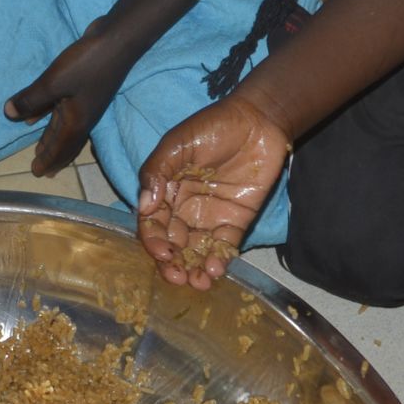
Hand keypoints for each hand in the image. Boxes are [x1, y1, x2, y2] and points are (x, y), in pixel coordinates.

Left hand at [2, 20, 147, 177]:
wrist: (117, 41)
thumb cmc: (87, 64)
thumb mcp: (53, 83)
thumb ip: (31, 99)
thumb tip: (8, 114)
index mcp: (76, 122)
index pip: (59, 148)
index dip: (47, 160)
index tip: (37, 173)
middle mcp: (81, 117)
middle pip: (64, 143)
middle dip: (52, 155)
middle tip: (41, 169)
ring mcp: (84, 104)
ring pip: (65, 128)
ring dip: (52, 139)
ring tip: (40, 148)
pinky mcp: (83, 90)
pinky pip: (64, 112)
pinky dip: (51, 117)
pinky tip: (38, 116)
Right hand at [135, 97, 289, 289]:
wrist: (259, 121)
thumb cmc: (214, 126)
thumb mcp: (178, 144)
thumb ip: (157, 172)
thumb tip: (145, 206)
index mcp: (165, 191)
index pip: (153, 223)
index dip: (154, 240)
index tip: (161, 252)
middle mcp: (184, 208)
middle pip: (172, 243)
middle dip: (172, 263)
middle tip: (177, 277)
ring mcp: (210, 217)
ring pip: (196, 251)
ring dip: (194, 269)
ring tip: (198, 283)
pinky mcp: (236, 221)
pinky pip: (224, 247)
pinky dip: (219, 261)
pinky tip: (216, 270)